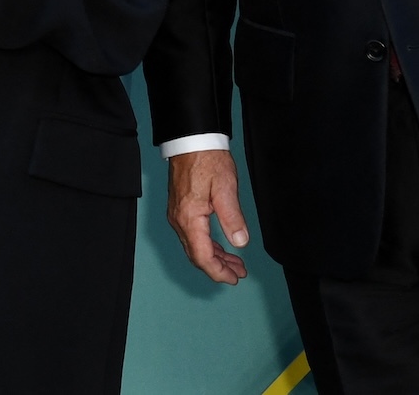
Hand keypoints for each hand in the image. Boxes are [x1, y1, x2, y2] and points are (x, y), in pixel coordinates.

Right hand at [167, 149, 249, 284]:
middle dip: (218, 268)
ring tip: (235, 264)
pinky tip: (221, 247)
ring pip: (195, 247)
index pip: (202, 256)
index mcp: (189, 218)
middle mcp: (179, 220)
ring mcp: (178, 215)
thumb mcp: (226, 188)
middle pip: (197, 255)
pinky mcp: (180, 209)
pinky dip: (208, 246)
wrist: (191, 141)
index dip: (218, 272)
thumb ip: (233, 217)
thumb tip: (241, 242)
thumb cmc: (207, 159)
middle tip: (239, 273)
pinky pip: (193, 236)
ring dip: (215, 258)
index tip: (234, 278)